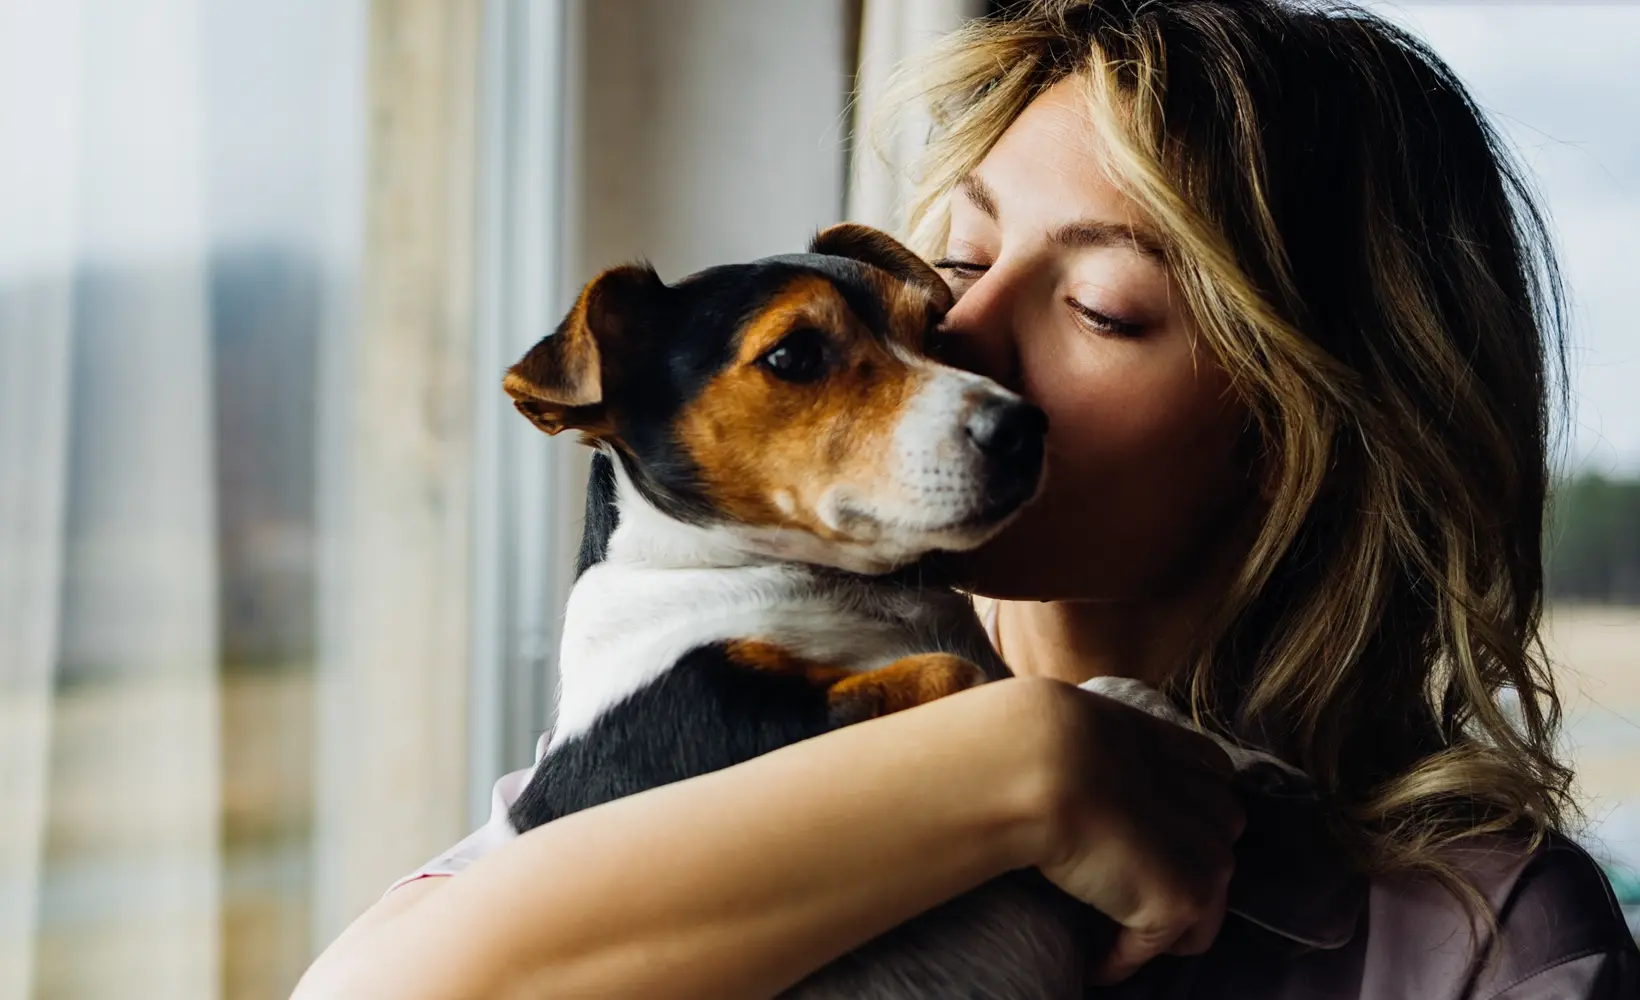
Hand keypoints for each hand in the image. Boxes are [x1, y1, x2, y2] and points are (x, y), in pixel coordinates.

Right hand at [1014, 678, 1245, 983]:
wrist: (1047, 766)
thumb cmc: (1055, 742)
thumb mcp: (1104, 731)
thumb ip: (1124, 755)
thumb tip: (1092, 775)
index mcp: (1201, 763)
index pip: (1212, 811)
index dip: (1183, 836)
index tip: (1148, 847)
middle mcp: (1219, 812)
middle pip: (1213, 865)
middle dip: (1179, 880)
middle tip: (1127, 890)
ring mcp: (1206, 861)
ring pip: (1198, 917)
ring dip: (1159, 927)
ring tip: (1114, 933)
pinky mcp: (1180, 903)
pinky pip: (1151, 949)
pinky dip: (1121, 961)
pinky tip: (1094, 966)